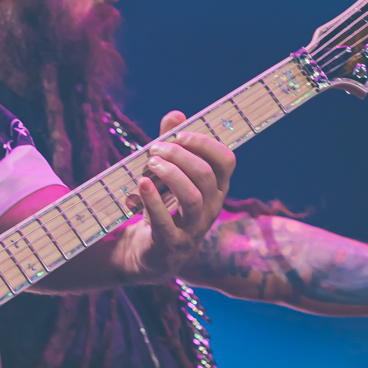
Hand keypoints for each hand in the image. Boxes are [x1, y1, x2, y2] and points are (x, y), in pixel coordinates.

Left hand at [115, 110, 234, 281]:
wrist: (148, 253)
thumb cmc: (162, 207)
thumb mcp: (166, 174)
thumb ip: (172, 145)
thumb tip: (176, 114)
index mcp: (215, 189)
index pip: (226, 161)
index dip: (205, 143)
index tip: (180, 134)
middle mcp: (210, 208)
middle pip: (205, 175)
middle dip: (179, 155)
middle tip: (155, 149)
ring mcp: (193, 229)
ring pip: (192, 198)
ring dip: (170, 174)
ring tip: (150, 164)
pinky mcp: (171, 244)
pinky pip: (166, 222)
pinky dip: (152, 201)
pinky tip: (141, 184)